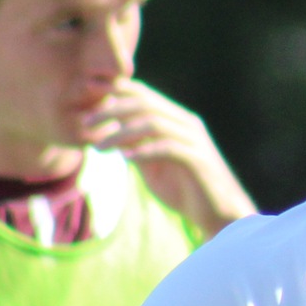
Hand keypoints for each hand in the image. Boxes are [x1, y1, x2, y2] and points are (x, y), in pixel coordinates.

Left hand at [88, 80, 255, 238]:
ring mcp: (193, 140)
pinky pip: (167, 147)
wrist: (219, 214)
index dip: (116, 90)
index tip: (88, 98)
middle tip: (86, 122)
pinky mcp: (197, 160)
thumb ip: (137, 147)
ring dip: (121, 133)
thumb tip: (112, 135)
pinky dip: (143, 150)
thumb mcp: (153, 166)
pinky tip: (125, 159)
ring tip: (98, 147)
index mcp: (177, 120)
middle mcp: (187, 124)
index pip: (145, 95)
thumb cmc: (185, 190)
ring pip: (153, 123)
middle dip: (112, 109)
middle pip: (146, 104)